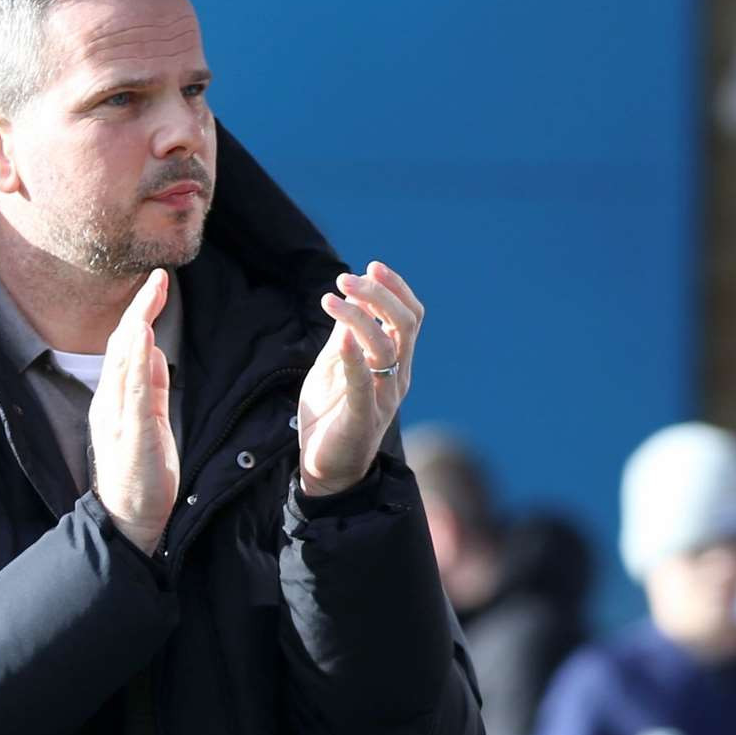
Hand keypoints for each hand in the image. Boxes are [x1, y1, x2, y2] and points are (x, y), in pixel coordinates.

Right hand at [90, 269, 177, 552]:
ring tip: (151, 293)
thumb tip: (153, 351)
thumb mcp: (150, 421)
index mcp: (115, 399)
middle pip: (122, 345)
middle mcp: (110, 402)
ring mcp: (118, 417)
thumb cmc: (142, 473)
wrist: (131, 518)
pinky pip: (134, 391)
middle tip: (158, 278)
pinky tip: (144, 336)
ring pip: (124, 360)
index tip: (156, 287)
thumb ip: (151, 388)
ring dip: (138, 323)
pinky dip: (139, 361)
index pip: (126, 347)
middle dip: (140, 309)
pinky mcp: (132, 433)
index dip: (140, 315)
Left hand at [297, 261, 422, 496]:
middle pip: (405, 325)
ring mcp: (383, 399)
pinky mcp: (363, 418)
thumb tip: (352, 296)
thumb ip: (347, 335)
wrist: (324, 469)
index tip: (372, 265)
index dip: (396, 288)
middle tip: (347, 279)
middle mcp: (398, 378)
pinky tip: (342, 335)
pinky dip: (354, 356)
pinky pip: (364, 383)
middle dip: (379, 294)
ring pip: (386, 347)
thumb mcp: (336, 366)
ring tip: (331, 298)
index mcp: (396, 363)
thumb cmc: (331, 416)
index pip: (410, 317)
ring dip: (359, 317)